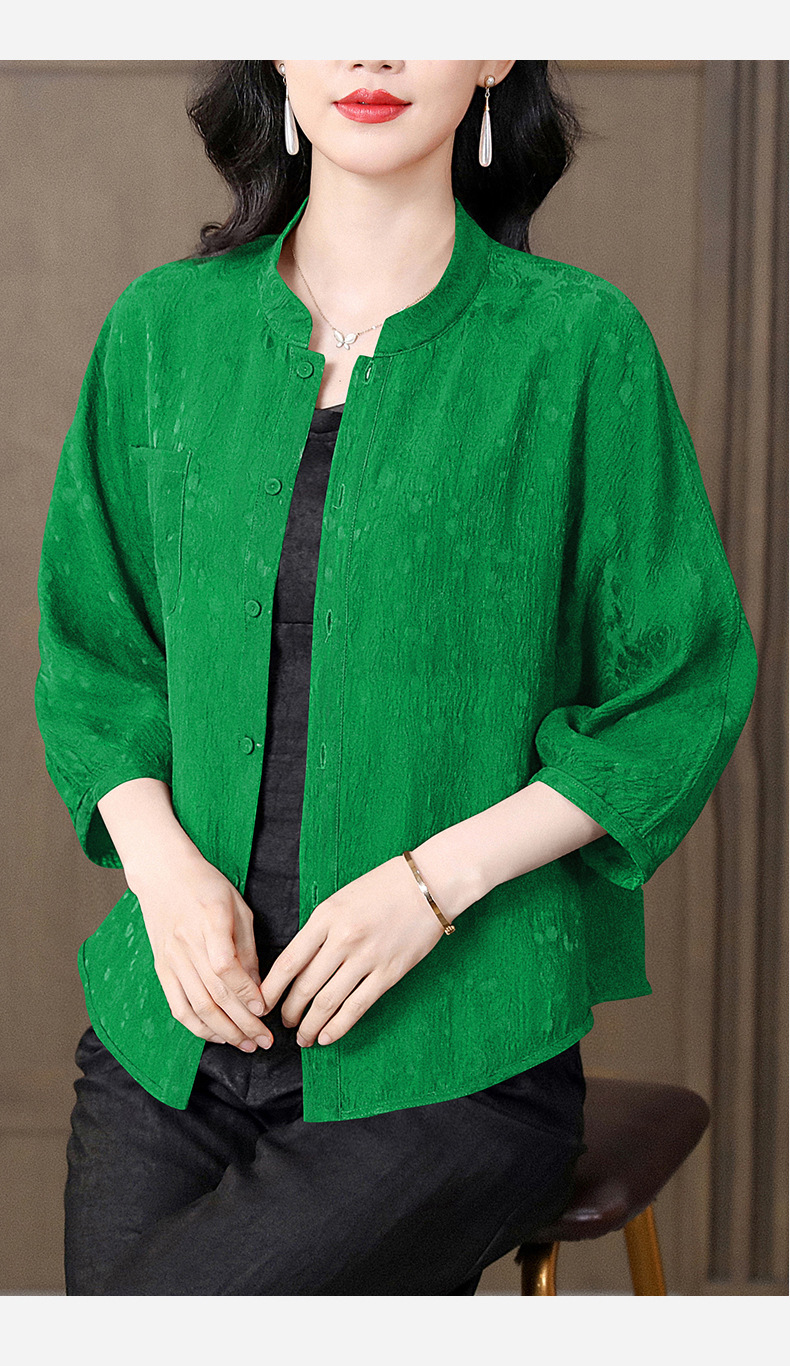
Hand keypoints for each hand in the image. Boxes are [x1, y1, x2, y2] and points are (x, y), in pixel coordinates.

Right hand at [132, 850, 273, 1051]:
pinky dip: (198, 1027)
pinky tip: (218, 1036)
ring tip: (246, 1044)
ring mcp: (171, 960)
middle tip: (265, 1041)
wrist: (163, 875)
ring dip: (224, 1032)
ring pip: (197, 1007)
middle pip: (214, 995)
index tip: (265, 1009)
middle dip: (243, 1024)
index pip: (225, 967)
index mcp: (209, 922)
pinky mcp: (162, 970)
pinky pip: (178, 1007)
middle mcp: (187, 944)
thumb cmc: (207, 886)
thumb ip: (248, 947)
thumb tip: (258, 987)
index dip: (246, 992)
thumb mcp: (237, 907)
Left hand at [258, 854, 448, 1047]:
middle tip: (284, 1022)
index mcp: (325, 917)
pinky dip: (338, 1027)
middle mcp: (343, 939)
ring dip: (310, 1025)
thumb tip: (298, 966)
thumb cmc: (382, 887)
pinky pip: (357, 1007)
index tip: (262, 1003)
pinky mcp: (389, 973)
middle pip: (305, 986)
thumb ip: (319, 930)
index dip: (271, 989)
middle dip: (289, 1011)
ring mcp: (367, 958)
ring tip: (303, 1037)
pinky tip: (327, 1037)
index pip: (289, 961)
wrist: (428, 884)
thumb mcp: (340, 899)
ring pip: (328, 1002)